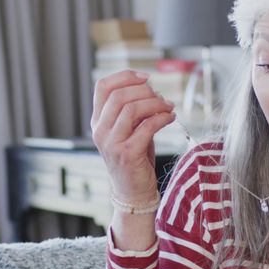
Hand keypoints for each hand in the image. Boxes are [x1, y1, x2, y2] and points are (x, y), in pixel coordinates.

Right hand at [90, 70, 176, 202]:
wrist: (133, 191)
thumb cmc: (134, 158)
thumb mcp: (128, 129)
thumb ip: (132, 110)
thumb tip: (150, 89)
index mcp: (97, 121)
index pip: (103, 87)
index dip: (124, 76)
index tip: (146, 78)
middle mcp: (100, 131)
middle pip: (119, 95)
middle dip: (145, 91)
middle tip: (161, 97)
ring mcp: (112, 143)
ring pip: (132, 108)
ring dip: (156, 103)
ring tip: (168, 107)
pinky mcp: (127, 153)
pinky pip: (147, 126)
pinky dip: (162, 118)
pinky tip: (170, 118)